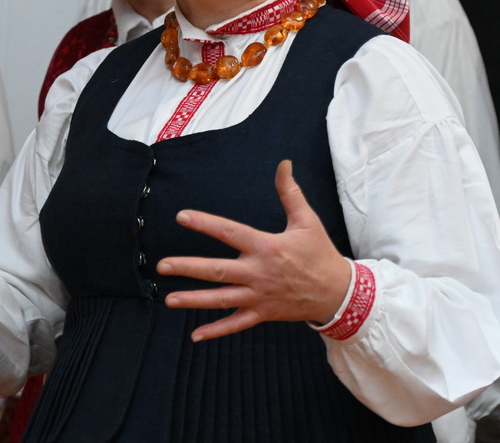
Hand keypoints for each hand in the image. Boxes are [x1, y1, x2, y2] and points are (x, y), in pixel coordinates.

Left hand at [157, 160, 351, 341]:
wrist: (338, 293)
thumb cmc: (319, 253)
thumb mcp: (307, 220)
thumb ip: (290, 192)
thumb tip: (284, 164)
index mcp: (267, 247)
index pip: (229, 232)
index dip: (205, 224)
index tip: (182, 217)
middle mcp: (259, 273)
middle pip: (218, 270)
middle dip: (188, 268)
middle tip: (162, 265)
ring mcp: (259, 296)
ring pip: (221, 299)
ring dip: (194, 300)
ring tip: (168, 299)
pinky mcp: (263, 313)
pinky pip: (236, 323)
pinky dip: (216, 330)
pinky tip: (196, 335)